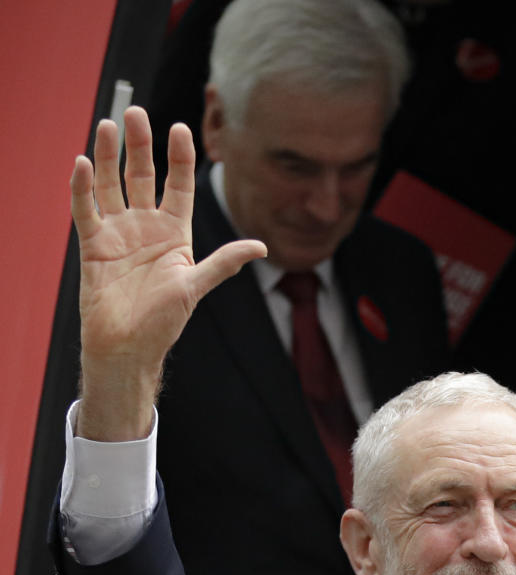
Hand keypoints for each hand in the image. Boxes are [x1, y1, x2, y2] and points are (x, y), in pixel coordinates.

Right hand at [70, 105, 265, 439]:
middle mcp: (145, 227)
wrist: (129, 348)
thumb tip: (261, 247)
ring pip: (111, 185)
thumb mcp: (196, 285)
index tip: (179, 128)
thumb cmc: (164, 322)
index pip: (178, 185)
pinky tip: (83, 164)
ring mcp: (118, 233)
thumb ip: (224, 263)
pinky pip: (86, 209)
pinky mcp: (93, 245)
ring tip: (108, 125)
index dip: (178, 158)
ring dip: (108, 157)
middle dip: (139, 146)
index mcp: (174, 233)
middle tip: (137, 114)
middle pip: (141, 176)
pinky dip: (83, 188)